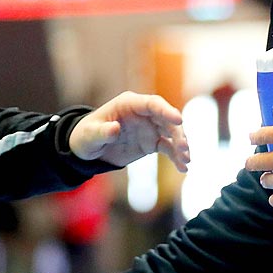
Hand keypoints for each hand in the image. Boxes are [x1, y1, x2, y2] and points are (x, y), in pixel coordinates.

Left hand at [68, 93, 190, 171]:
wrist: (88, 150)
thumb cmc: (86, 136)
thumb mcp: (90, 135)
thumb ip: (102, 132)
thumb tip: (115, 129)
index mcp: (129, 104)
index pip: (152, 104)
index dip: (166, 111)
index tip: (179, 120)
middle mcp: (143, 114)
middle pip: (167, 119)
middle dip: (177, 133)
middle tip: (183, 149)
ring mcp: (150, 127)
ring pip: (171, 133)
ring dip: (181, 146)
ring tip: (186, 161)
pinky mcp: (152, 142)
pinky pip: (168, 148)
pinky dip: (176, 157)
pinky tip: (183, 168)